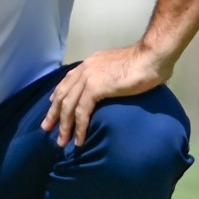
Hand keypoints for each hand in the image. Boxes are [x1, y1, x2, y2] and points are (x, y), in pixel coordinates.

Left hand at [42, 45, 171, 148]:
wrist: (151, 57)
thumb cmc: (144, 63)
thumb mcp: (120, 68)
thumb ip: (112, 77)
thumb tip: (114, 86)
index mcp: (91, 63)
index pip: (68, 80)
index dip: (59, 95)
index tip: (53, 106)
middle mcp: (85, 69)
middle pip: (63, 94)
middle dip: (53, 113)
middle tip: (47, 128)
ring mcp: (88, 78)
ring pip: (68, 105)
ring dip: (64, 126)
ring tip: (62, 141)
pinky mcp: (94, 88)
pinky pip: (81, 112)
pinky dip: (79, 128)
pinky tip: (79, 140)